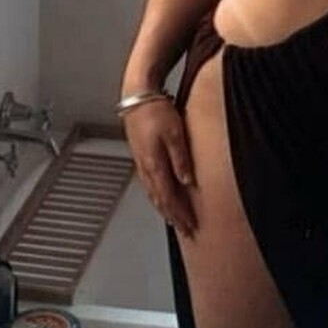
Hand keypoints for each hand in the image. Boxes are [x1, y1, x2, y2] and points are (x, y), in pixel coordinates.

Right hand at [121, 98, 196, 236]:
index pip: (170, 198)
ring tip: (174, 220)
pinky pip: (150, 184)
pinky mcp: (141, 156)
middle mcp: (146, 168)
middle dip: (174, 217)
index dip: (181, 214)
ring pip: (153, 194)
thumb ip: (181, 159)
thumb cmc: (156, 111)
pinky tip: (161, 196)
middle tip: (186, 230)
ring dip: (164, 209)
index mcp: (155, 165)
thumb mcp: (175, 133)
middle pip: (161, 200)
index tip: (191, 226)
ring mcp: (141, 163)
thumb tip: (188, 182)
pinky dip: (157, 196)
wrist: (136, 96)